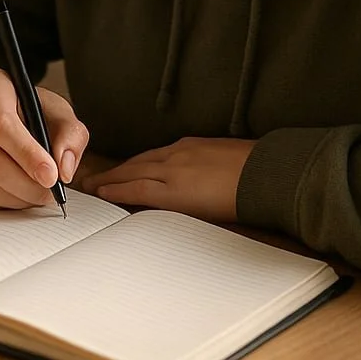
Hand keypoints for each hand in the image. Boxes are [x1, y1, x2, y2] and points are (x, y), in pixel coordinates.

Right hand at [0, 66, 88, 209]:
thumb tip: (63, 168)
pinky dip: (1, 203)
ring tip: (37, 192)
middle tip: (50, 192)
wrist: (2, 116)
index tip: (51, 176)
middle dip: (25, 183)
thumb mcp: (58, 113)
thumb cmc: (30, 112)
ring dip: (16, 197)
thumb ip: (70, 135)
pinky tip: (18, 193)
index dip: (27, 154)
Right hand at [80, 137, 255, 221]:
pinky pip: (160, 150)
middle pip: (133, 171)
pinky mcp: (194, 143)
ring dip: (124, 166)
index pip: (134, 189)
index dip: (113, 191)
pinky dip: (145, 157)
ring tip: (110, 171)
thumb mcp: (207, 217)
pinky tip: (144, 160)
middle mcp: (174, 168)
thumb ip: (178, 209)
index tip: (97, 193)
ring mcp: (183, 152)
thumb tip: (158, 207)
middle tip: (91, 182)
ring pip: (145, 159)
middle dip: (110, 177)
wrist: (269, 172)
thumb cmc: (245, 202)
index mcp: (176, 190)